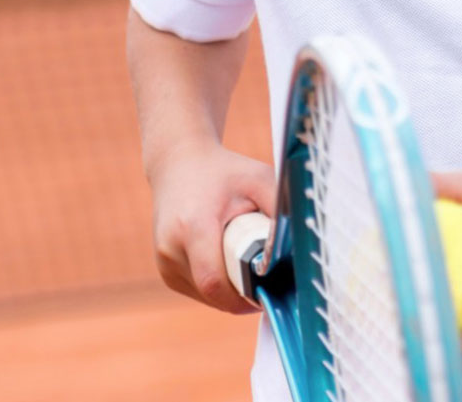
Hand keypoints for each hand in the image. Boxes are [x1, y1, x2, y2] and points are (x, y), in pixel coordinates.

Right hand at [146, 141, 275, 312]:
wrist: (179, 164)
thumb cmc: (224, 172)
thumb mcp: (258, 179)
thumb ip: (278, 209)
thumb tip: (297, 246)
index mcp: (193, 227)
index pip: (214, 281)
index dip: (242, 298)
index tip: (268, 295)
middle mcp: (172, 248)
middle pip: (211, 292)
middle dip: (241, 296)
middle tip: (268, 287)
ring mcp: (164, 262)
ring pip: (203, 295)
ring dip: (229, 293)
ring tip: (252, 273)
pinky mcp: (165, 269)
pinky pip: (196, 290)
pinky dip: (217, 287)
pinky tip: (234, 271)